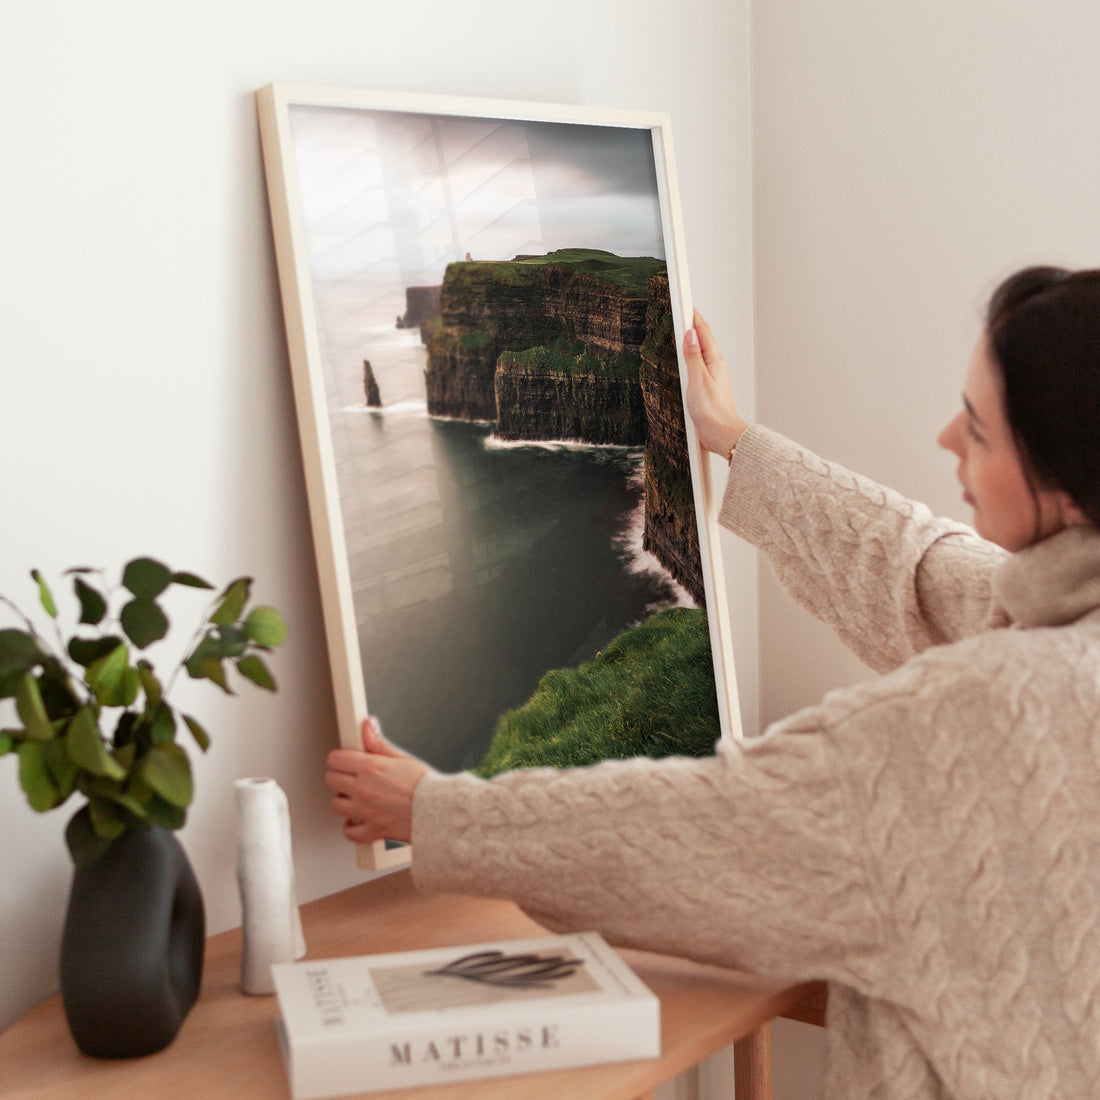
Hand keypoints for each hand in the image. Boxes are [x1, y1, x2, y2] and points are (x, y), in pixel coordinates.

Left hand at [325, 718, 429, 844]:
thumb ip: (379, 743)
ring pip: (336, 805)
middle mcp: (364, 789)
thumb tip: (367, 726)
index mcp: (371, 768)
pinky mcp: (372, 830)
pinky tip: (358, 820)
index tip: (345, 760)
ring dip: (344, 800)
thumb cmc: (426, 785)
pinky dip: (351, 827)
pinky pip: (349, 832)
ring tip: (356, 797)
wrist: (440, 811)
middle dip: (339, 776)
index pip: (336, 759)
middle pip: (331, 780)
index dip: (340, 758)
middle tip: (351, 777)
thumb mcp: (402, 758)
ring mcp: (366, 811)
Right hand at [683, 310, 748, 457]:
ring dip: (691, 339)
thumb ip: (693, 356)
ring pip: (700, 351)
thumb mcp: (698, 380)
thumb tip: (690, 334)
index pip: (703, 331)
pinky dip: (690, 356)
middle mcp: (715, 366)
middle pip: (702, 339)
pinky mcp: (707, 387)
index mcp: (714, 361)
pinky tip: (685, 358)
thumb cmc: (713, 412)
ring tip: (681, 328)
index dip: (693, 316)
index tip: (685, 302)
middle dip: (691, 324)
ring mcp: (712, 376)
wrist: (722, 435)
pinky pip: (697, 364)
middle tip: (681, 310)